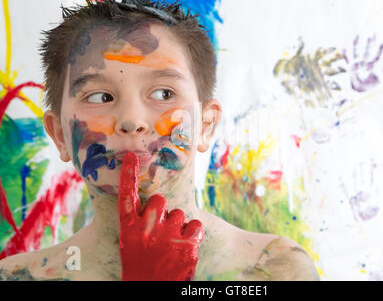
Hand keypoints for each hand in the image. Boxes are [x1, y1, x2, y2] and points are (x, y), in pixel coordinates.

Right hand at [118, 152, 203, 280]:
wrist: (151, 292)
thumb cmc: (142, 270)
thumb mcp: (132, 247)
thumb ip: (140, 227)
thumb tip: (155, 209)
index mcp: (129, 231)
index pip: (127, 198)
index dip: (128, 175)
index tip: (132, 156)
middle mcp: (147, 229)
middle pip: (159, 200)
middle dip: (163, 210)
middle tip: (162, 228)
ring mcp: (167, 235)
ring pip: (180, 213)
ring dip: (179, 226)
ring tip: (172, 245)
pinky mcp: (187, 243)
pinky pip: (196, 225)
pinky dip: (194, 235)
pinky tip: (186, 248)